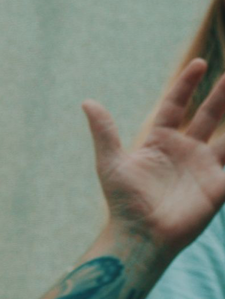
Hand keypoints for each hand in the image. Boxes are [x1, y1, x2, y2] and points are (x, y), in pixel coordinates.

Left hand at [83, 58, 224, 254]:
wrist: (140, 235)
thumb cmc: (123, 201)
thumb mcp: (111, 162)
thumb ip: (104, 132)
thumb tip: (87, 101)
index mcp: (159, 141)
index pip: (176, 106)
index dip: (187, 85)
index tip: (199, 63)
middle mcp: (184, 151)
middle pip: (208, 116)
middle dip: (221, 95)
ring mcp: (203, 168)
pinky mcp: (217, 187)